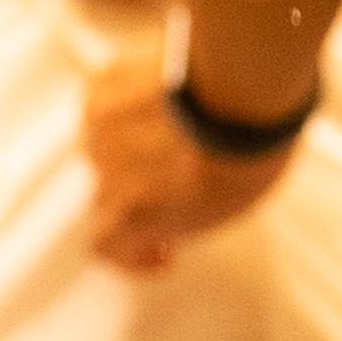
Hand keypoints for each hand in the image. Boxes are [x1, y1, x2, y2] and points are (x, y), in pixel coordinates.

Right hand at [82, 56, 295, 274]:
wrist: (235, 96)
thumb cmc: (241, 159)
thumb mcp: (216, 213)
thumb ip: (178, 217)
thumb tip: (172, 211)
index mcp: (132, 220)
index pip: (105, 245)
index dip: (132, 250)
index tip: (161, 246)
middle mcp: (106, 180)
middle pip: (110, 194)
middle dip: (139, 190)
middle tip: (175, 175)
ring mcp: (100, 134)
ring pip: (106, 146)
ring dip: (131, 144)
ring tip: (173, 128)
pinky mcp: (102, 90)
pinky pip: (106, 105)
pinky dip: (127, 104)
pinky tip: (160, 97)